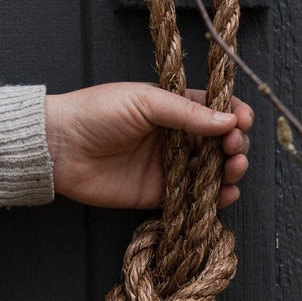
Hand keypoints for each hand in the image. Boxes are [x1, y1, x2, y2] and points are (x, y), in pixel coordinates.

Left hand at [44, 83, 252, 210]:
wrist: (59, 146)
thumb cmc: (96, 112)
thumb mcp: (144, 102)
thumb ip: (186, 113)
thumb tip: (227, 121)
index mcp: (174, 108)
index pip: (215, 110)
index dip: (234, 115)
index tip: (242, 121)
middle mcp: (176, 137)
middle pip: (220, 143)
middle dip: (235, 145)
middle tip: (233, 148)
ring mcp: (169, 167)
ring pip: (212, 171)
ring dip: (230, 171)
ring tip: (233, 170)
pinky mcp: (159, 194)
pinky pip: (193, 198)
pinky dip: (214, 198)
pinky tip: (225, 194)